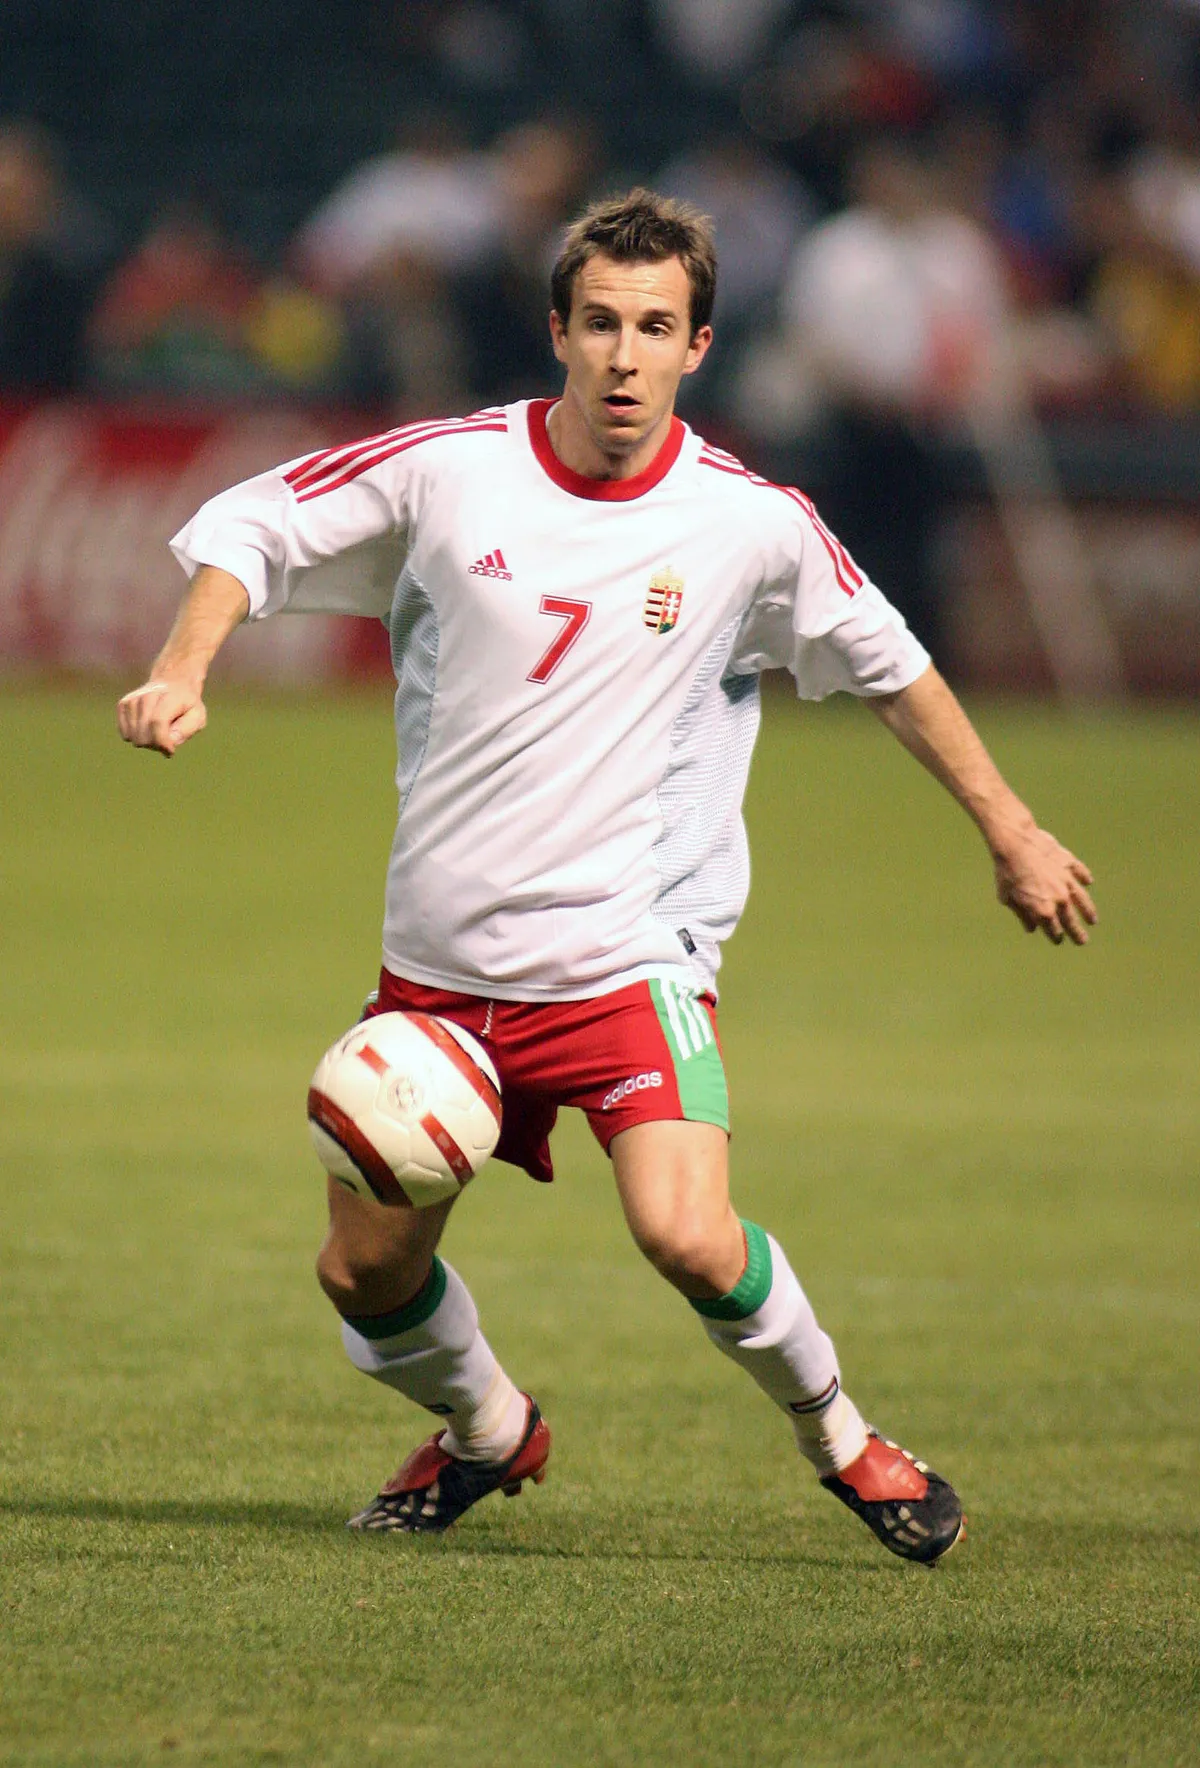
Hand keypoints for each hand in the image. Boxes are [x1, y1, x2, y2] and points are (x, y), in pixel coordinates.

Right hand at [116, 676, 207, 757]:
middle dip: (156, 745)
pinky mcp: (123, 705)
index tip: (170, 750)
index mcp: (168, 698)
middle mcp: (147, 696)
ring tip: (158, 732)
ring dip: (147, 741)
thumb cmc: (187, 705)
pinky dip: (136, 736)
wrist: (172, 683)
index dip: (163, 742)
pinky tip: (147, 728)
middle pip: (143, 735)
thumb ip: (187, 729)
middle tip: (167, 739)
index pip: (157, 723)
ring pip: (133, 737)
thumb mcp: (197, 716)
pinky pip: (125, 735)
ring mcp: (132, 700)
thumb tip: (170, 742)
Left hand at [992, 826, 1096, 944]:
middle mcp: (1059, 899)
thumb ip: (1022, 914)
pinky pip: (1080, 872)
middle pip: (1070, 920)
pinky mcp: (1069, 863)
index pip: (1053, 930)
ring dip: (1088, 911)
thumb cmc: (1007, 872)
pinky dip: (1085, 877)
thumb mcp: (1007, 898)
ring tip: (1093, 920)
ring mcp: (1067, 881)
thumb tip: (1032, 928)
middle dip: (1077, 933)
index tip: (1058, 940)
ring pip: (1082, 900)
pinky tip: (1088, 882)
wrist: (1016, 844)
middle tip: (1083, 941)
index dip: (1056, 937)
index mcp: (1043, 910)